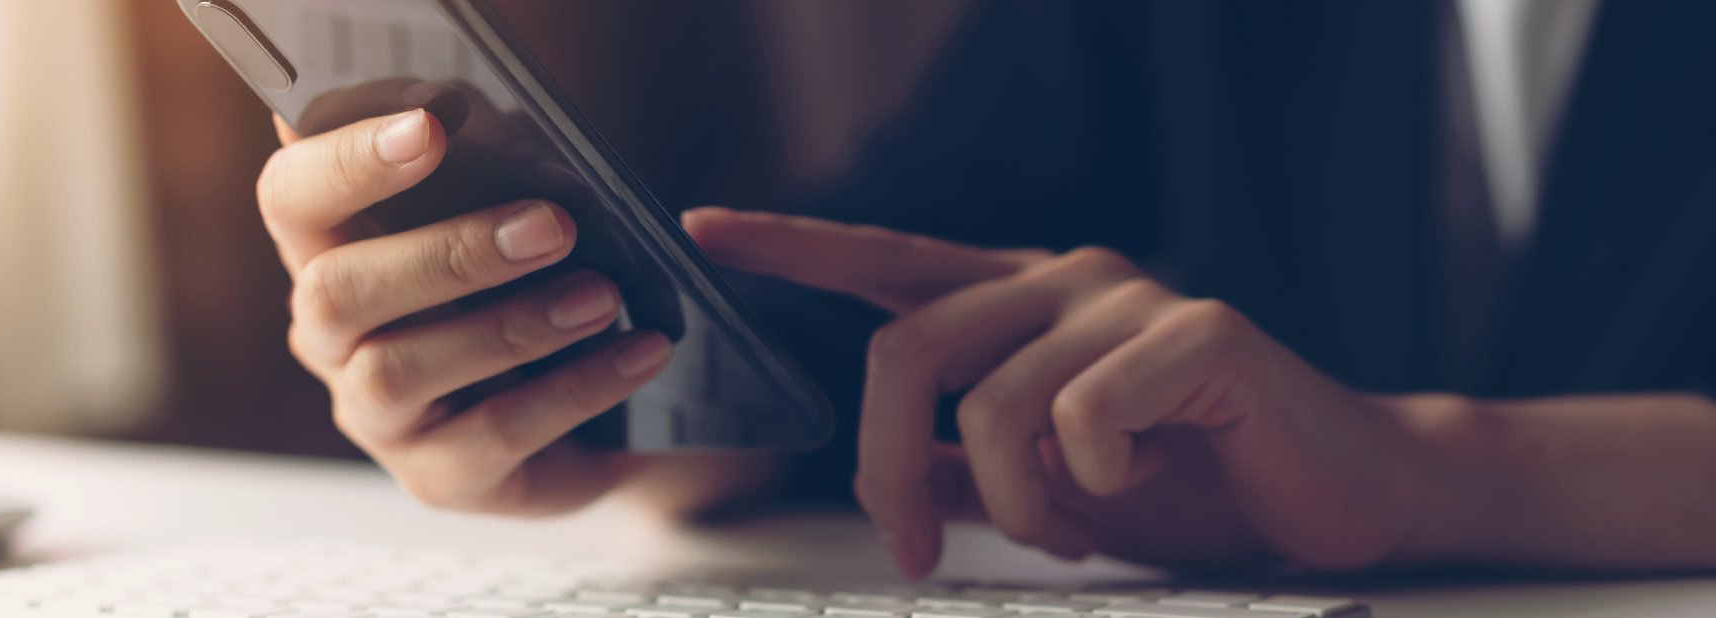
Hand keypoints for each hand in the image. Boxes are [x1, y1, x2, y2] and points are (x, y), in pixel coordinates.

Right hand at [260, 98, 675, 515]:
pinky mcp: (438, 476)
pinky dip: (576, 387)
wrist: (601, 399)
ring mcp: (376, 415)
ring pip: (402, 369)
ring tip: (602, 295)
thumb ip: (488, 160)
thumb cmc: (535, 279)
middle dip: (447, 252)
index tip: (431, 126)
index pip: (292, 197)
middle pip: (337, 291)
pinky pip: (495, 433)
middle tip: (552, 225)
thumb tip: (469, 108)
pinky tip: (638, 350)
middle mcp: (331, 336)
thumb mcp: (515, 208)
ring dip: (512, 325)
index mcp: (329, 249)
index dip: (346, 161)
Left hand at [684, 208, 1428, 573]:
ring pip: (992, 403)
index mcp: (1018, 304)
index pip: (886, 260)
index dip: (793, 245)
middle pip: (907, 353)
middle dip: (888, 469)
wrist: (1335, 498)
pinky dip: (1095, 483)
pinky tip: (1145, 480)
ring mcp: (1129, 299)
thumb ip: (965, 467)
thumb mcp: (1049, 486)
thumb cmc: (1192, 484)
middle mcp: (1062, 280)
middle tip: (917, 550)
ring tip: (1072, 524)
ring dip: (1016, 502)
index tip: (704, 230)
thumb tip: (891, 476)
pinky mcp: (1199, 332)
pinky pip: (1086, 414)